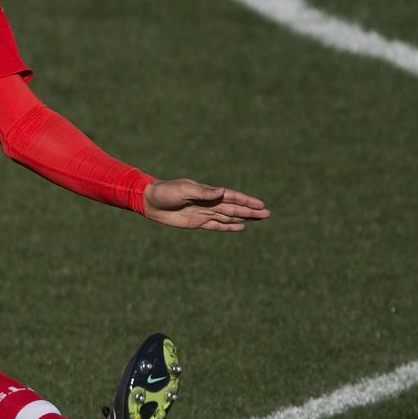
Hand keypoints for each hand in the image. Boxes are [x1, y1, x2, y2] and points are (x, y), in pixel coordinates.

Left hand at [141, 179, 269, 230]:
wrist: (150, 202)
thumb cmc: (166, 192)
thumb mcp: (183, 190)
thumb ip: (203, 192)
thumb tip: (222, 191)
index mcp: (208, 193)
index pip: (232, 197)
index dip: (246, 201)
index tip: (260, 204)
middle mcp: (209, 202)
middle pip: (234, 208)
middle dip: (250, 211)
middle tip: (267, 213)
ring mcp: (204, 213)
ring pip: (229, 216)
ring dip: (244, 218)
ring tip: (259, 219)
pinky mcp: (198, 222)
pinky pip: (217, 225)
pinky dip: (228, 226)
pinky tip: (241, 227)